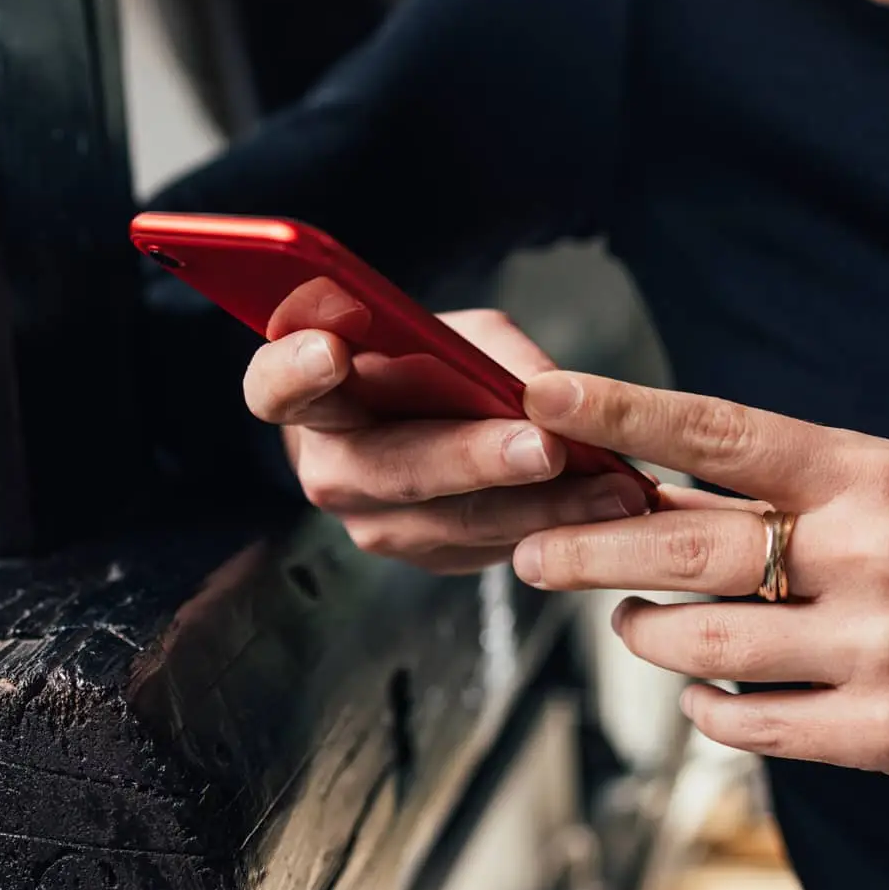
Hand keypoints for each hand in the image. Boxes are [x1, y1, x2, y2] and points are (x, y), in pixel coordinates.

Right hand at [242, 288, 652, 573]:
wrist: (428, 420)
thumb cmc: (429, 363)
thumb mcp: (456, 333)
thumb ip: (485, 353)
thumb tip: (548, 395)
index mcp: (311, 396)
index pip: (275, 387)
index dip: (295, 371)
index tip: (332, 351)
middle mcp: (329, 468)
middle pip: (391, 468)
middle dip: (475, 458)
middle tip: (545, 447)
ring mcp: (374, 524)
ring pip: (453, 521)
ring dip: (542, 508)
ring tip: (614, 487)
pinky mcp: (426, 556)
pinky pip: (488, 548)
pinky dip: (554, 527)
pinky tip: (607, 510)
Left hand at [510, 371, 888, 862]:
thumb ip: (803, 495)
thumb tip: (667, 491)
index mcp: (876, 473)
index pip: (723, 430)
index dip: (623, 410)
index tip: (542, 393)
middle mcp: (876, 548)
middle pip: (686, 542)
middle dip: (588, 551)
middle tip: (531, 557)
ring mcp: (882, 643)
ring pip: (703, 643)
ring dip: (649, 638)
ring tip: (637, 628)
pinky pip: (751, 723)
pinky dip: (712, 711)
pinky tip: (710, 696)